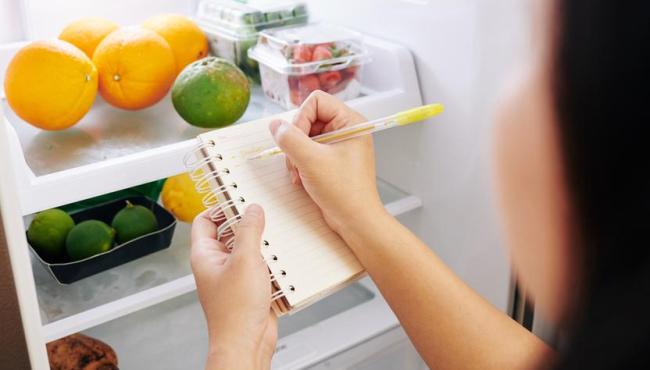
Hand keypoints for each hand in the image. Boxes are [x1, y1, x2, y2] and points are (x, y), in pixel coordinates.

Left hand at [191, 204, 276, 369]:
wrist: (246, 343)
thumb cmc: (235, 311)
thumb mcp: (245, 260)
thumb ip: (249, 230)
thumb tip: (252, 210)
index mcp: (205, 255)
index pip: (205, 221)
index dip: (219, 207)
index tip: (237, 196)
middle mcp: (217, 264)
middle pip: (230, 233)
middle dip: (247, 224)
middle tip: (262, 213)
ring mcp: (233, 276)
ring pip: (247, 250)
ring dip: (262, 244)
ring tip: (275, 236)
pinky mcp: (250, 287)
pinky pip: (260, 266)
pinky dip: (271, 262)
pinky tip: (282, 258)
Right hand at [269, 91, 385, 237]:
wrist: (355, 221)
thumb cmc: (344, 192)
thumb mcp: (311, 161)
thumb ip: (290, 139)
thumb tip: (275, 125)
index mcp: (350, 122)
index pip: (316, 101)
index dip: (301, 118)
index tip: (297, 140)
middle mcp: (345, 130)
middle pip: (308, 118)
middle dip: (296, 140)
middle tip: (296, 161)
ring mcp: (338, 146)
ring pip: (304, 136)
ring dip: (295, 155)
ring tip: (298, 173)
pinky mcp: (331, 160)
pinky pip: (307, 151)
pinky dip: (299, 163)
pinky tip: (301, 179)